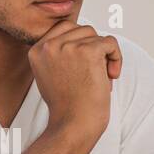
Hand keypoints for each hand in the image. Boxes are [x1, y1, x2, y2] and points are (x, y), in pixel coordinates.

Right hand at [28, 19, 120, 141]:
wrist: (73, 125)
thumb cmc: (66, 105)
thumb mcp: (49, 75)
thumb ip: (56, 53)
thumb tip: (79, 35)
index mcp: (36, 50)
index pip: (64, 27)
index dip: (80, 43)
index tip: (84, 66)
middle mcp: (49, 45)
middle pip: (82, 30)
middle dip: (93, 49)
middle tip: (95, 73)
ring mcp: (68, 47)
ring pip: (97, 36)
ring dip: (105, 56)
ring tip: (103, 77)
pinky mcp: (88, 51)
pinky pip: (110, 42)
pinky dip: (116, 58)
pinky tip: (112, 75)